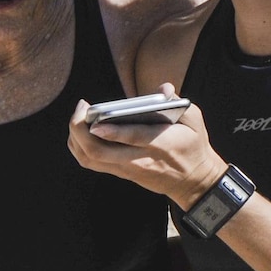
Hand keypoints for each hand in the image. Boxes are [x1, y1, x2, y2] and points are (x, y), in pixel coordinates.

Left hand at [70, 85, 225, 206]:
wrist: (194, 181)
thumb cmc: (193, 147)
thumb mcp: (194, 121)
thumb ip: (177, 102)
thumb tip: (164, 89)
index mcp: (160, 144)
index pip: (132, 138)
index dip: (112, 132)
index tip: (95, 122)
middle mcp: (139, 159)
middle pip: (99, 152)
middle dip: (80, 130)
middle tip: (82, 108)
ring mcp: (127, 169)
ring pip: (90, 159)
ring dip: (76, 139)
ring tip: (78, 117)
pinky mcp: (122, 173)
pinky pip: (91, 162)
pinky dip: (79, 147)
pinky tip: (80, 131)